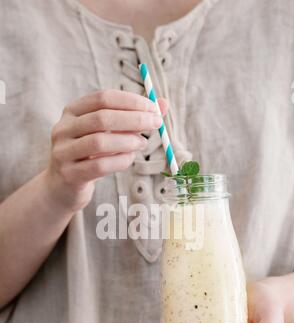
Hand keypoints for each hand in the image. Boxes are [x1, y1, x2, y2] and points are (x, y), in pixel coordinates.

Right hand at [46, 89, 166, 211]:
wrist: (64, 186)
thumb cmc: (91, 155)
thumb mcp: (108, 133)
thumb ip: (132, 118)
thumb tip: (163, 105)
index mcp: (72, 111)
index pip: (103, 98)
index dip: (131, 101)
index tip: (153, 108)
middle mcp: (63, 129)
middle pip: (101, 118)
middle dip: (134, 119)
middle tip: (155, 124)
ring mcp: (63, 152)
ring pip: (99, 142)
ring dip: (128, 141)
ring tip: (142, 143)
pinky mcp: (69, 174)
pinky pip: (99, 166)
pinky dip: (120, 161)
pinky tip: (130, 158)